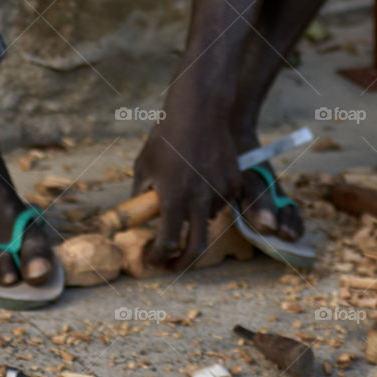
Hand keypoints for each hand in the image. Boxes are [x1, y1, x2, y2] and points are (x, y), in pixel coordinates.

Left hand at [133, 115, 241, 269]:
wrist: (199, 112)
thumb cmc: (165, 138)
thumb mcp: (144, 167)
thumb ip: (143, 196)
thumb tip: (142, 218)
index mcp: (173, 198)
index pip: (166, 242)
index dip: (157, 257)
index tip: (151, 260)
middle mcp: (199, 200)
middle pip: (196, 249)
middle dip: (182, 263)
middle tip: (172, 264)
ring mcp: (220, 193)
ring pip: (207, 221)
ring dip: (194, 221)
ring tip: (184, 193)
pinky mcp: (234, 184)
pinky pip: (221, 203)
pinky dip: (209, 201)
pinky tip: (200, 180)